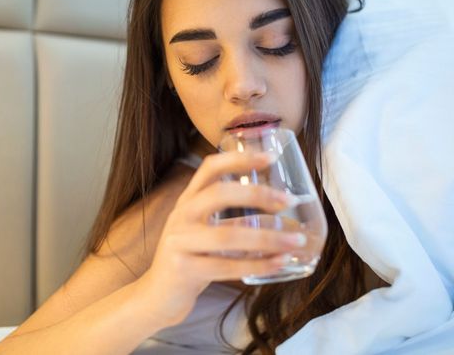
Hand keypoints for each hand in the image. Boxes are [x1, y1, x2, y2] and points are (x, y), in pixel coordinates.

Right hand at [136, 151, 305, 325]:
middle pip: (219, 194)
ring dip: (267, 237)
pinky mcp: (184, 269)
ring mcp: (179, 242)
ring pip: (227, 235)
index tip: (269, 157)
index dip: (238, 159)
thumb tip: (276, 212)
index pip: (209, 168)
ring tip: (296, 240)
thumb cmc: (191, 259)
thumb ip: (231, 220)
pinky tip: (279, 263)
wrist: (158, 296)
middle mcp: (181, 216)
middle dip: (258, 194)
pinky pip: (227, 267)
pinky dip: (258, 264)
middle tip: (288, 201)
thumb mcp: (205, 231)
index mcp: (188, 201)